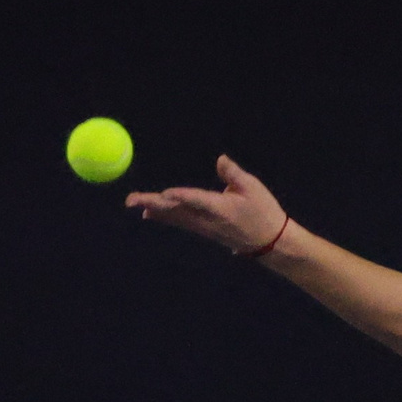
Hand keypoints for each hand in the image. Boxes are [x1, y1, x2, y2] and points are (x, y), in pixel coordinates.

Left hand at [124, 155, 288, 255]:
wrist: (270, 243)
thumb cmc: (263, 212)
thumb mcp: (253, 188)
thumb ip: (233, 174)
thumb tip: (219, 159)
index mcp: (222, 209)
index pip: (198, 201)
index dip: (182, 196)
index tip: (166, 193)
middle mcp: (208, 220)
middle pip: (177, 211)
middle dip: (153, 204)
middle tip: (131, 200)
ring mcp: (204, 228)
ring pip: (174, 218)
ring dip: (153, 210)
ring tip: (134, 203)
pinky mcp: (203, 230)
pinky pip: (179, 222)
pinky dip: (163, 216)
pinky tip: (149, 214)